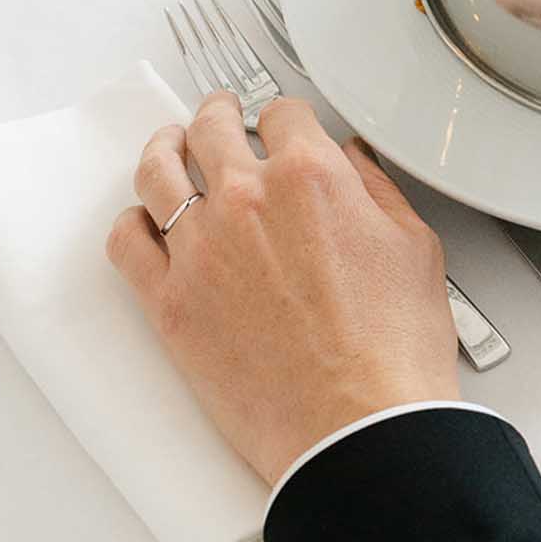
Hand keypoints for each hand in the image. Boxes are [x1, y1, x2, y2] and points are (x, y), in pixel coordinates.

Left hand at [106, 94, 458, 485]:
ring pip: (157, 172)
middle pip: (211, 129)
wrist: (357, 426)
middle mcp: (246, 200)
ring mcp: (200, 249)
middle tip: (220, 115)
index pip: (284, 115)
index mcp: (310, 177)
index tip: (283, 126)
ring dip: (164, 149)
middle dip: (218, 115)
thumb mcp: (413, 247)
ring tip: (169, 146)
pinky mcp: (170, 302)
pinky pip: (127, 242)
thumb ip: (377, 191)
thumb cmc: (392, 352)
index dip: (286, 118)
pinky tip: (143, 221)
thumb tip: (357, 165)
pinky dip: (132, 222)